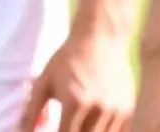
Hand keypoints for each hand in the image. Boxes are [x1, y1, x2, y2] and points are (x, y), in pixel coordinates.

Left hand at [21, 31, 135, 131]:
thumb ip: (31, 111)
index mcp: (75, 103)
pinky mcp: (128, 108)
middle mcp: (98, 108)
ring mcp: (116, 109)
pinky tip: (95, 125)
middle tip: (66, 126)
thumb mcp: (44, 81)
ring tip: (79, 123)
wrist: (101, 36)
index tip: (54, 130)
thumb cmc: (69, 58)